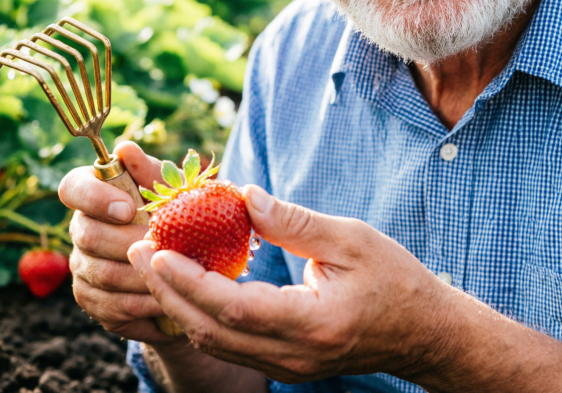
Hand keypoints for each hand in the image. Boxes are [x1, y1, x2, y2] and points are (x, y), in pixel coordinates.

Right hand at [58, 141, 176, 343]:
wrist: (185, 266)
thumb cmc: (175, 217)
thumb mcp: (171, 192)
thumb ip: (150, 173)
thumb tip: (125, 148)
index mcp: (93, 194)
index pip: (72, 187)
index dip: (94, 197)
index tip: (127, 208)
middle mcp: (80, 228)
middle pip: (88, 235)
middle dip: (129, 242)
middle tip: (163, 246)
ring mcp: (82, 266)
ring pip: (102, 273)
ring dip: (142, 275)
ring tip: (173, 275)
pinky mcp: (91, 299)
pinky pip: (110, 305)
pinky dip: (142, 303)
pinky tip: (165, 299)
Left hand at [126, 184, 458, 382]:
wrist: (425, 333)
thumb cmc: (395, 279)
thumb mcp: (351, 239)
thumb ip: (294, 221)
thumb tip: (243, 196)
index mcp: (314, 323)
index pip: (235, 307)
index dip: (189, 280)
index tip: (156, 249)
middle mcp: (295, 354)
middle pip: (212, 330)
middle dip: (167, 290)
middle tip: (136, 248)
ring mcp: (288, 367)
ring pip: (215, 342)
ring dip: (177, 303)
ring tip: (152, 261)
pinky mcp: (284, 365)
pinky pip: (229, 345)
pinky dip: (200, 315)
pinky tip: (184, 284)